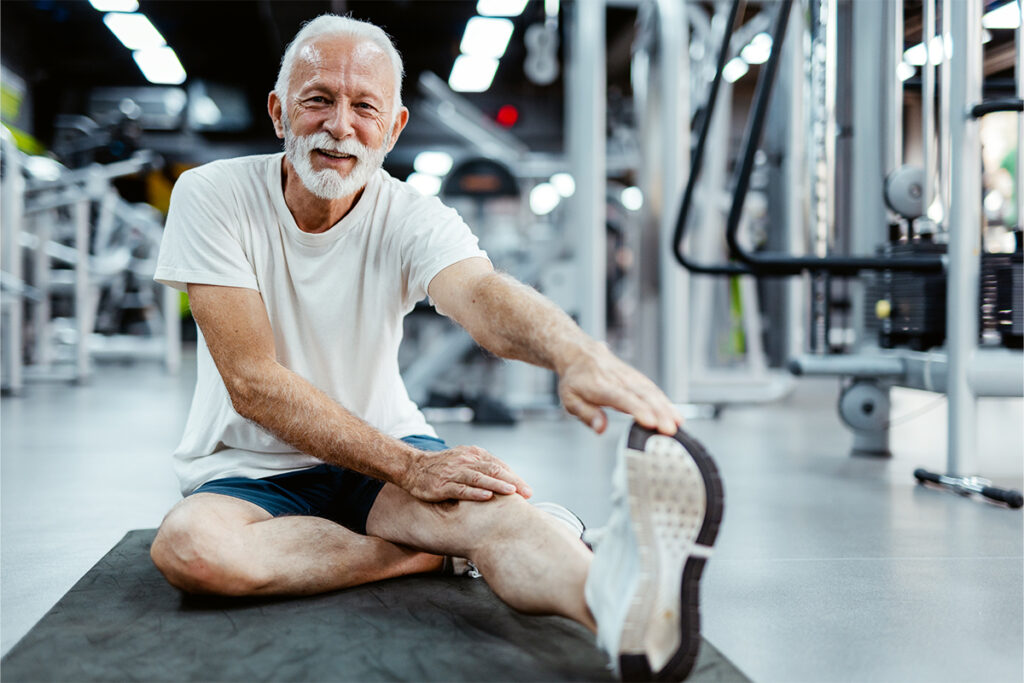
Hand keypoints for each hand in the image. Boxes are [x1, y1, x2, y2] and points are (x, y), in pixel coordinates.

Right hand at [401, 445, 532, 502]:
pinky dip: (475, 492)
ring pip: (479, 478)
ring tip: (512, 492)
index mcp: (473, 454)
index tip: (527, 490)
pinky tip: (487, 496)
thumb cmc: (442, 468)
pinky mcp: (442, 485)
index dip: (514, 477)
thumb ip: (482, 468)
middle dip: (512, 481)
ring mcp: (453, 472)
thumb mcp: (464, 461)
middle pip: (493, 470)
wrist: (412, 467)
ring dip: (497, 485)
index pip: (499, 465)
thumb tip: (507, 482)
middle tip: (527, 493)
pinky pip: (461, 489)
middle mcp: (465, 461)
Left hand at [557, 342, 681, 435]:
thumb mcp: (570, 400)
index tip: (650, 422)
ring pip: (652, 392)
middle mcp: (618, 379)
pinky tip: (676, 415)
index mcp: (600, 385)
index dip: (637, 410)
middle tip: (670, 430)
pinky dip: (666, 402)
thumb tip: (600, 428)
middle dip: (658, 413)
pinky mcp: (638, 378)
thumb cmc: (576, 380)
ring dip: (667, 408)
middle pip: (642, 396)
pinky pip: (654, 390)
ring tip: (678, 424)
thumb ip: (587, 414)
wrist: (581, 354)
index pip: (621, 398)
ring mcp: (630, 377)